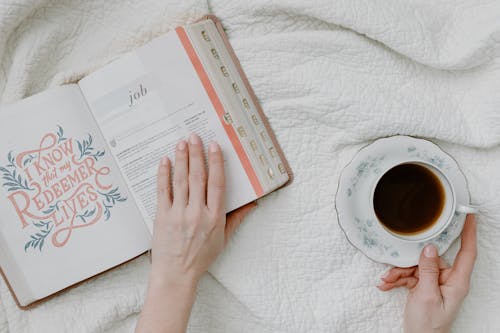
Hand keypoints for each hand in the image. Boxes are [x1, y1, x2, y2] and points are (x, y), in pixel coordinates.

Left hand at [136, 134, 255, 332]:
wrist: (176, 275)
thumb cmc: (201, 257)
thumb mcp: (223, 239)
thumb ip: (237, 218)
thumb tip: (253, 203)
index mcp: (215, 217)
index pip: (217, 184)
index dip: (216, 162)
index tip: (214, 146)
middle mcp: (197, 213)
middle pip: (198, 177)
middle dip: (196, 154)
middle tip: (194, 136)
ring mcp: (179, 214)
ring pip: (181, 181)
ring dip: (181, 159)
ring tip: (181, 143)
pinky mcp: (162, 217)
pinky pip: (163, 191)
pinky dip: (163, 175)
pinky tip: (164, 162)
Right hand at [378, 215, 476, 332]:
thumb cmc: (428, 326)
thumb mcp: (426, 296)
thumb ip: (428, 270)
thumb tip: (429, 248)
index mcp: (457, 282)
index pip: (467, 252)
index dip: (469, 232)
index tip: (468, 214)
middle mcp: (448, 280)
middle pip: (430, 258)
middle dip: (409, 262)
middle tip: (395, 268)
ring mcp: (436, 283)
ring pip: (416, 266)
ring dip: (399, 273)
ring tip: (387, 281)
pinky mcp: (425, 287)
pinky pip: (410, 275)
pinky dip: (398, 279)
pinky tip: (387, 285)